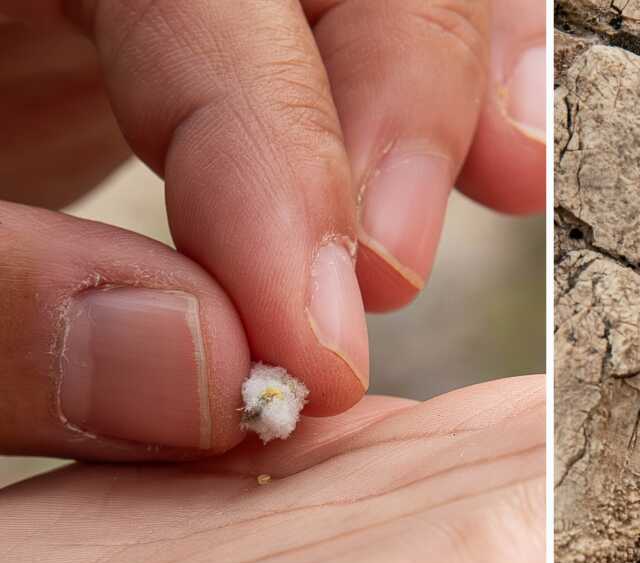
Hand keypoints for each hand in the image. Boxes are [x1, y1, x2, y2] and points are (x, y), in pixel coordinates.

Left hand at [0, 0, 545, 458]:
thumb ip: (2, 302)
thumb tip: (213, 372)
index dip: (290, 164)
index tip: (323, 353)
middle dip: (404, 109)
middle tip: (399, 280)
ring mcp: (158, 0)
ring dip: (449, 95)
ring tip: (511, 183)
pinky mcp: (187, 48)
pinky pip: (346, 50)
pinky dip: (424, 108)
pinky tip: (486, 166)